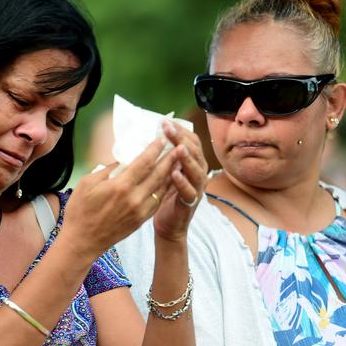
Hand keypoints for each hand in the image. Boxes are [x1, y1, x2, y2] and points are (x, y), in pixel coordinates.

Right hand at [63, 137, 179, 257]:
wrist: (83, 241)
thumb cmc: (80, 211)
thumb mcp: (87, 183)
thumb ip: (108, 170)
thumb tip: (122, 160)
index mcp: (120, 186)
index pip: (144, 162)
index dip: (155, 149)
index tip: (161, 139)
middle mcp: (134, 198)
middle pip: (158, 174)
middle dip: (170, 158)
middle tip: (180, 145)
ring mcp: (140, 210)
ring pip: (161, 187)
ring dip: (171, 173)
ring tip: (178, 160)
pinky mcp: (141, 220)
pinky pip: (157, 200)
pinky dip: (165, 188)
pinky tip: (168, 181)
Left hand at [152, 120, 207, 242]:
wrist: (169, 224)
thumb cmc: (164, 195)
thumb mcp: (163, 171)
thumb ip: (162, 156)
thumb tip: (147, 136)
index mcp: (191, 163)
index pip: (190, 141)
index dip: (180, 130)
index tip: (165, 121)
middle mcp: (198, 173)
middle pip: (195, 151)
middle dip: (181, 138)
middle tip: (168, 128)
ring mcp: (196, 188)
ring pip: (196, 170)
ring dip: (187, 158)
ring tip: (178, 148)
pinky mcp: (190, 203)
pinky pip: (189, 191)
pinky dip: (182, 182)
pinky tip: (174, 173)